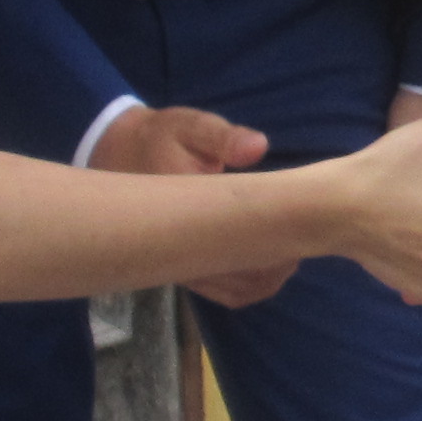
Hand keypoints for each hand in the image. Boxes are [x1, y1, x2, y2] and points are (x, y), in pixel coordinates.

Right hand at [92, 102, 287, 307]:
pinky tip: (270, 258)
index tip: (298, 219)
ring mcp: (184, 266)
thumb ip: (222, 137)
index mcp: (184, 212)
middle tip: (300, 233)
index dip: (276, 236)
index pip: (238, 237)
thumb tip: (257, 147)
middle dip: (278, 259)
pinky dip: (254, 284)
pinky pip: (227, 292)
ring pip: (238, 290)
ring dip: (270, 274)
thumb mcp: (188, 127)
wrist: (120, 160)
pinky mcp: (187, 272)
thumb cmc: (162, 140)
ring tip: (289, 245)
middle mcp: (181, 249)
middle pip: (244, 275)